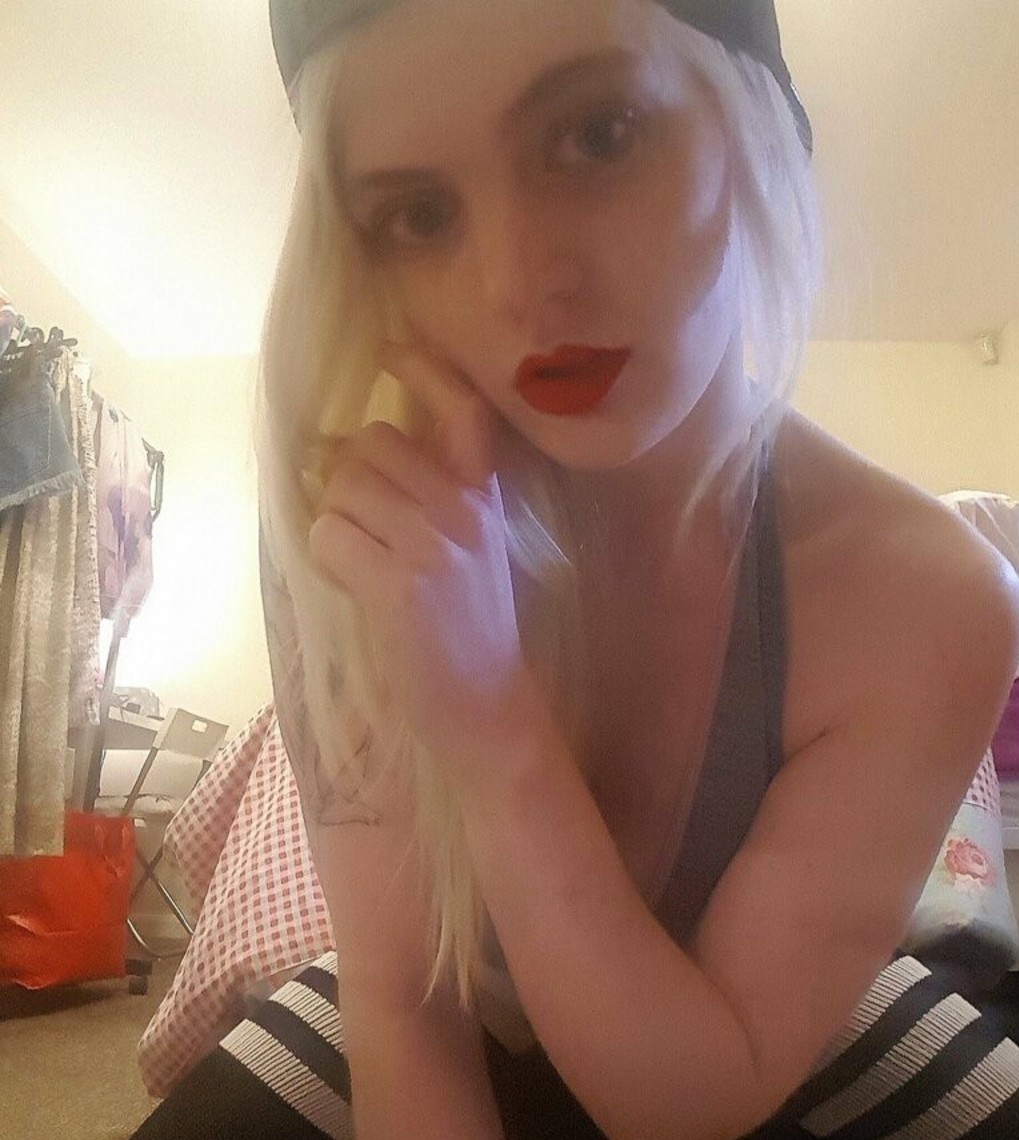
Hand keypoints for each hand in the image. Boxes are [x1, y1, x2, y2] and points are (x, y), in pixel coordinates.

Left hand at [308, 340, 538, 770]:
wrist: (490, 707)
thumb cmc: (471, 632)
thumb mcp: (476, 551)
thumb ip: (442, 497)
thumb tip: (368, 449)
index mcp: (484, 497)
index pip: (463, 410)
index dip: (424, 371)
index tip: (393, 353)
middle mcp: (463, 510)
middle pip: (370, 445)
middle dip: (347, 478)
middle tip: (359, 522)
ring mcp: (435, 546)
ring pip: (342, 487)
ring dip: (334, 521)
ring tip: (359, 561)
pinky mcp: (402, 586)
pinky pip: (329, 535)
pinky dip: (326, 558)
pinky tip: (352, 584)